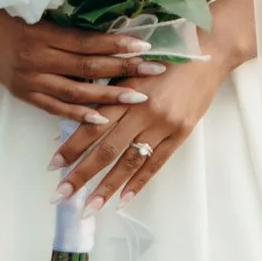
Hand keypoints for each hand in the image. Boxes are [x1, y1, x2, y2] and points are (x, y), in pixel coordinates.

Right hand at [0, 6, 153, 122]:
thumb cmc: (9, 16)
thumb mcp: (36, 13)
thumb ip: (68, 25)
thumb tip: (110, 31)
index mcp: (42, 34)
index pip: (86, 42)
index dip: (116, 44)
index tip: (144, 45)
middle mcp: (38, 59)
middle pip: (87, 67)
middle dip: (124, 69)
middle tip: (154, 70)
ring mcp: (31, 80)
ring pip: (76, 92)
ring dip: (109, 96)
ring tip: (137, 97)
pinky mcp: (26, 95)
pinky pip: (56, 108)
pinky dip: (80, 114)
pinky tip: (103, 119)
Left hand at [55, 0, 255, 204]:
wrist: (208, 52)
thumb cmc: (165, 56)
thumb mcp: (132, 68)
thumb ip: (109, 91)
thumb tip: (80, 118)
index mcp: (125, 92)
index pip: (91, 126)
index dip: (71, 147)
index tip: (52, 167)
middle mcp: (142, 110)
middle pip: (106, 149)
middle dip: (81, 175)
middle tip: (61, 196)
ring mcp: (163, 124)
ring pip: (129, 161)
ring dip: (107, 187)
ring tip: (89, 208)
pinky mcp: (181, 133)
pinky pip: (156, 163)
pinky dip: (139, 183)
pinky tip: (124, 200)